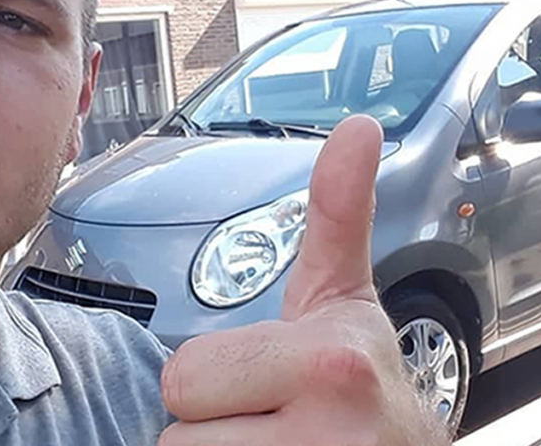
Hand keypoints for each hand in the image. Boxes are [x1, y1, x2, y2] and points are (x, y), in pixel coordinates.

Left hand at [159, 115, 448, 445]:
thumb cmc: (361, 382)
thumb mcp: (343, 299)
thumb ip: (336, 214)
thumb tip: (359, 126)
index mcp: (330, 362)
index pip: (184, 378)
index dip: (216, 381)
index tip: (271, 379)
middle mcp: (329, 435)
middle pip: (178, 433)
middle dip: (215, 427)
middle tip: (270, 422)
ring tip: (276, 444)